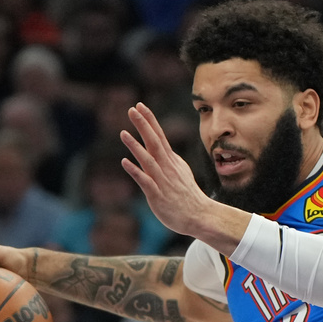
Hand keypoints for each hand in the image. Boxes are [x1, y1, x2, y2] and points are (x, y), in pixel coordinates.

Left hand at [120, 103, 215, 236]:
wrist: (199, 216)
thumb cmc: (187, 196)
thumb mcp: (180, 172)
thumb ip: (169, 161)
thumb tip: (162, 150)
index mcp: (172, 161)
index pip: (159, 136)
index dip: (150, 120)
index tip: (139, 105)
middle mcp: (167, 168)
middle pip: (155, 142)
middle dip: (143, 125)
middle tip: (132, 109)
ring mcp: (163, 181)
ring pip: (149, 160)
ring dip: (136, 146)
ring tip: (123, 133)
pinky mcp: (157, 195)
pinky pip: (145, 181)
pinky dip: (135, 171)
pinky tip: (124, 162)